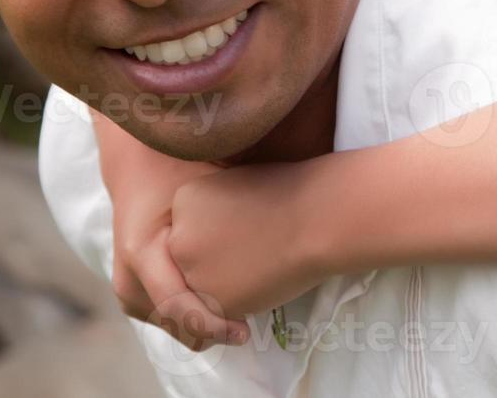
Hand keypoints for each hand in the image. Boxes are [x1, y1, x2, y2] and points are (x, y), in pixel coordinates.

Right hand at [93, 112, 248, 349]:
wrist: (142, 167)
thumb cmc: (181, 171)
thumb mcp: (204, 190)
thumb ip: (228, 216)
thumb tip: (279, 237)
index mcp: (143, 252)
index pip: (179, 306)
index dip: (213, 324)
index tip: (245, 331)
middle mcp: (129, 276)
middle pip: (173, 324)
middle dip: (209, 330)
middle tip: (245, 330)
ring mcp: (128, 288)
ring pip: (169, 326)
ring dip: (201, 327)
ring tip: (236, 322)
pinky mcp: (132, 293)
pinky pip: (165, 318)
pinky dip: (190, 317)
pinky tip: (219, 311)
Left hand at [168, 160, 330, 317]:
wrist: (317, 218)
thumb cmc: (290, 192)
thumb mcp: (235, 183)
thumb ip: (214, 208)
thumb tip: (213, 231)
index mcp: (184, 201)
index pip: (189, 228)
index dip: (219, 233)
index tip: (247, 228)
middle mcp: (178, 239)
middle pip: (191, 259)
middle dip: (219, 259)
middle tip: (255, 248)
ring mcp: (193, 275)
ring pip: (203, 289)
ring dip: (229, 282)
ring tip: (263, 262)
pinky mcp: (214, 306)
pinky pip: (222, 312)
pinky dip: (244, 302)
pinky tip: (267, 279)